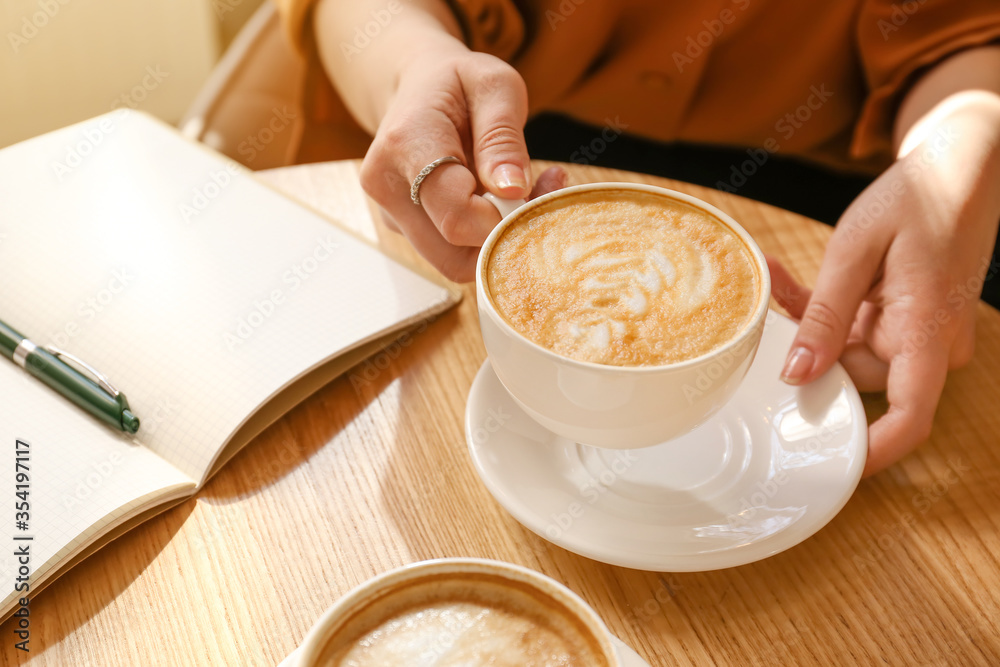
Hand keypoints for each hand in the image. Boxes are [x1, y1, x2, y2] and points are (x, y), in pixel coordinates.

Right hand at [359, 49, 564, 280]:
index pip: (456, 215)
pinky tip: (503, 201)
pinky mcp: (405, 229)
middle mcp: (388, 187)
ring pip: (454, 262)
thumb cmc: (458, 83)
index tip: (542, 184)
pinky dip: (485, 238)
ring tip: (528, 192)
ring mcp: (391, 213)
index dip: (507, 217)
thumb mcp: (494, 86)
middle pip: (453, 253)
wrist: (416, 85)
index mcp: (406, 145)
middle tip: (543, 190)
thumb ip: (502, 138)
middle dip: (507, 234)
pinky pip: (451, 253)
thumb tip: (513, 190)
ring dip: (498, 241)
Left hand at [773, 97, 999, 475]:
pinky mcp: (905, 318)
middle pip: (857, 379)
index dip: (871, 452)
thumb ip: (824, 316)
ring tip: (777, 278)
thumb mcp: (856, 251)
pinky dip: (823, 308)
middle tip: (767, 315)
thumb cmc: (917, 198)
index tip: (826, 465)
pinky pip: (856, 329)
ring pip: (847, 351)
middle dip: (807, 352)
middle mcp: (929, 342)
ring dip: (808, 322)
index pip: (908, 416)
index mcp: (927, 332)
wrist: (962, 166)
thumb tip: (796, 374)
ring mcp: (918, 332)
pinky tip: (788, 279)